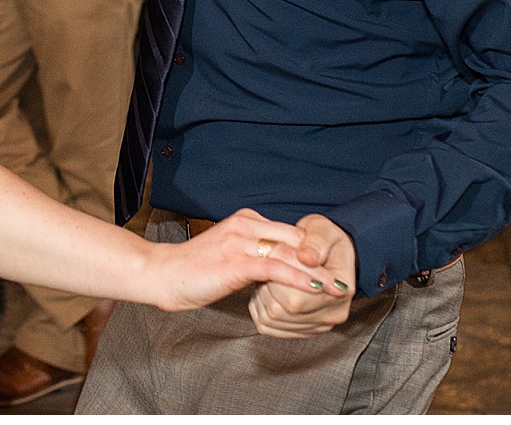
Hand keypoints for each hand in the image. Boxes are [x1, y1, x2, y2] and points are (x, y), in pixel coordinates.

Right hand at [147, 208, 336, 313]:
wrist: (163, 274)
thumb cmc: (193, 270)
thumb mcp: (228, 255)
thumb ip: (253, 254)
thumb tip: (279, 268)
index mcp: (246, 221)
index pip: (290, 233)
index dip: (314, 251)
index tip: (334, 267)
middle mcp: (246, 225)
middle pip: (296, 241)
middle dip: (323, 261)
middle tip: (347, 277)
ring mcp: (241, 241)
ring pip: (290, 254)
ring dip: (318, 273)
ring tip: (339, 286)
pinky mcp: (237, 261)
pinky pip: (276, 268)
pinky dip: (299, 279)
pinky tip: (315, 289)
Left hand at [248, 214, 357, 335]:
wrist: (327, 253)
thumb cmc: (324, 240)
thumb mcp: (321, 230)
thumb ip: (315, 241)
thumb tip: (307, 257)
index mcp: (340, 290)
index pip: (297, 299)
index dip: (278, 280)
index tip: (275, 260)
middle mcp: (332, 314)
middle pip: (281, 312)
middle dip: (267, 287)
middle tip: (269, 266)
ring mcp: (317, 325)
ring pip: (271, 320)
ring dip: (261, 297)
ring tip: (269, 276)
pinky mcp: (301, 329)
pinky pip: (268, 326)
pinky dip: (260, 308)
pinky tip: (267, 290)